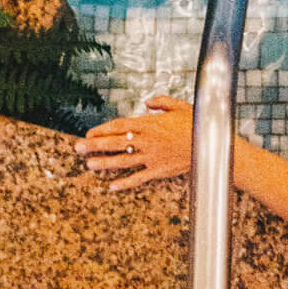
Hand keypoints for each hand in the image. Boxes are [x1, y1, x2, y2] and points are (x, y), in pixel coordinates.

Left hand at [76, 93, 192, 190]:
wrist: (209, 146)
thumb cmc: (196, 123)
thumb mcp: (179, 105)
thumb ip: (161, 102)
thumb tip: (147, 101)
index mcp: (150, 124)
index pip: (120, 126)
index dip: (103, 130)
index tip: (89, 133)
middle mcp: (147, 141)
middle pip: (116, 143)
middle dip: (95, 146)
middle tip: (77, 149)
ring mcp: (152, 157)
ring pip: (123, 161)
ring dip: (104, 163)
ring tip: (89, 165)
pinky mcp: (158, 171)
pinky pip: (138, 178)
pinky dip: (124, 183)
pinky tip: (112, 187)